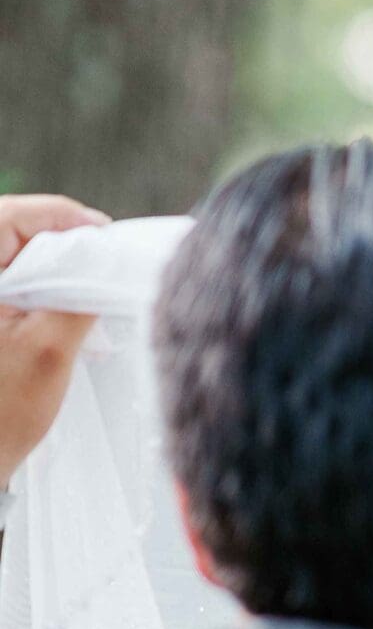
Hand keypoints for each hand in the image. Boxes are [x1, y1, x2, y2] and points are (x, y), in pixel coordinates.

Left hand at [0, 195, 110, 485]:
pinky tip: (63, 317)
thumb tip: (106, 259)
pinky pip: (10, 288)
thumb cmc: (1, 413)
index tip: (105, 235)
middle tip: (102, 265)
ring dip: (52, 273)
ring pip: (14, 261)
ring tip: (85, 296)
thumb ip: (78, 295)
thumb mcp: (50, 349)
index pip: (13, 216)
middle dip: (61, 246)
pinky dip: (39, 294)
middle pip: (13, 234)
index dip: (64, 218)